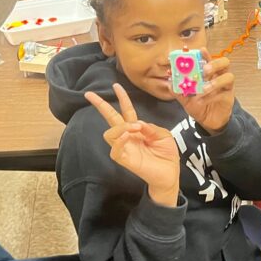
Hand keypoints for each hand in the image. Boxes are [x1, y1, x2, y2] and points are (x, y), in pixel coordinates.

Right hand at [85, 83, 180, 202]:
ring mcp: (125, 148)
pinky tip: (127, 136)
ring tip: (135, 128)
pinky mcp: (125, 160)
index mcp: (137, 128)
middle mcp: (128, 136)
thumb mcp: (163, 135)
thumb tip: (136, 122)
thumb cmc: (167, 154)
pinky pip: (114, 150)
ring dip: (121, 126)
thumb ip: (150, 127)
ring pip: (110, 133)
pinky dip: (119, 141)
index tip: (116, 86)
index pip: (126, 110)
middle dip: (100, 105)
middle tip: (89, 94)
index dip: (122, 98)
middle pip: (111, 118)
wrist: (170, 173)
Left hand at [176, 52, 234, 134]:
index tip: (200, 50)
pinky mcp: (228, 97)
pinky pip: (223, 93)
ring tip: (202, 89)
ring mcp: (226, 86)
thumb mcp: (185, 98)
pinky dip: (211, 96)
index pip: (209, 59)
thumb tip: (170, 81)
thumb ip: (178, 90)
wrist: (207, 121)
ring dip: (214, 82)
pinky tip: (201, 101)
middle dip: (215, 64)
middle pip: (225, 63)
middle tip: (205, 70)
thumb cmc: (198, 105)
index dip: (206, 54)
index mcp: (209, 73)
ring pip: (228, 77)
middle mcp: (219, 76)